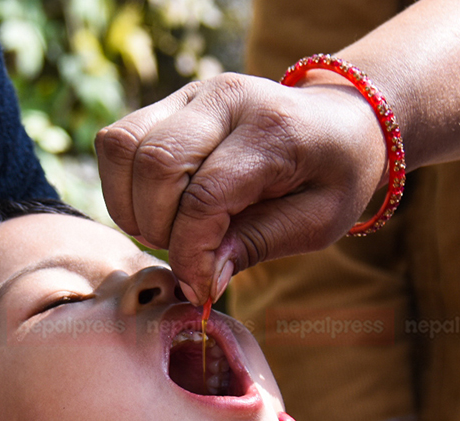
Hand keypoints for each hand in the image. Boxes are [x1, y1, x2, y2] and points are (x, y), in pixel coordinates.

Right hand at [95, 72, 385, 303]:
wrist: (340, 123)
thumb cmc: (333, 177)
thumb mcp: (317, 222)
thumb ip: (258, 244)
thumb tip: (201, 279)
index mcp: (273, 129)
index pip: (206, 196)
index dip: (191, 253)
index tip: (201, 288)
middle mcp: (225, 99)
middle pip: (154, 164)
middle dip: (160, 228)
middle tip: (189, 257)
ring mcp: (191, 93)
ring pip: (123, 147)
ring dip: (133, 207)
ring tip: (170, 232)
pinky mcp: (169, 101)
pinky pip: (118, 143)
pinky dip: (124, 187)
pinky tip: (158, 210)